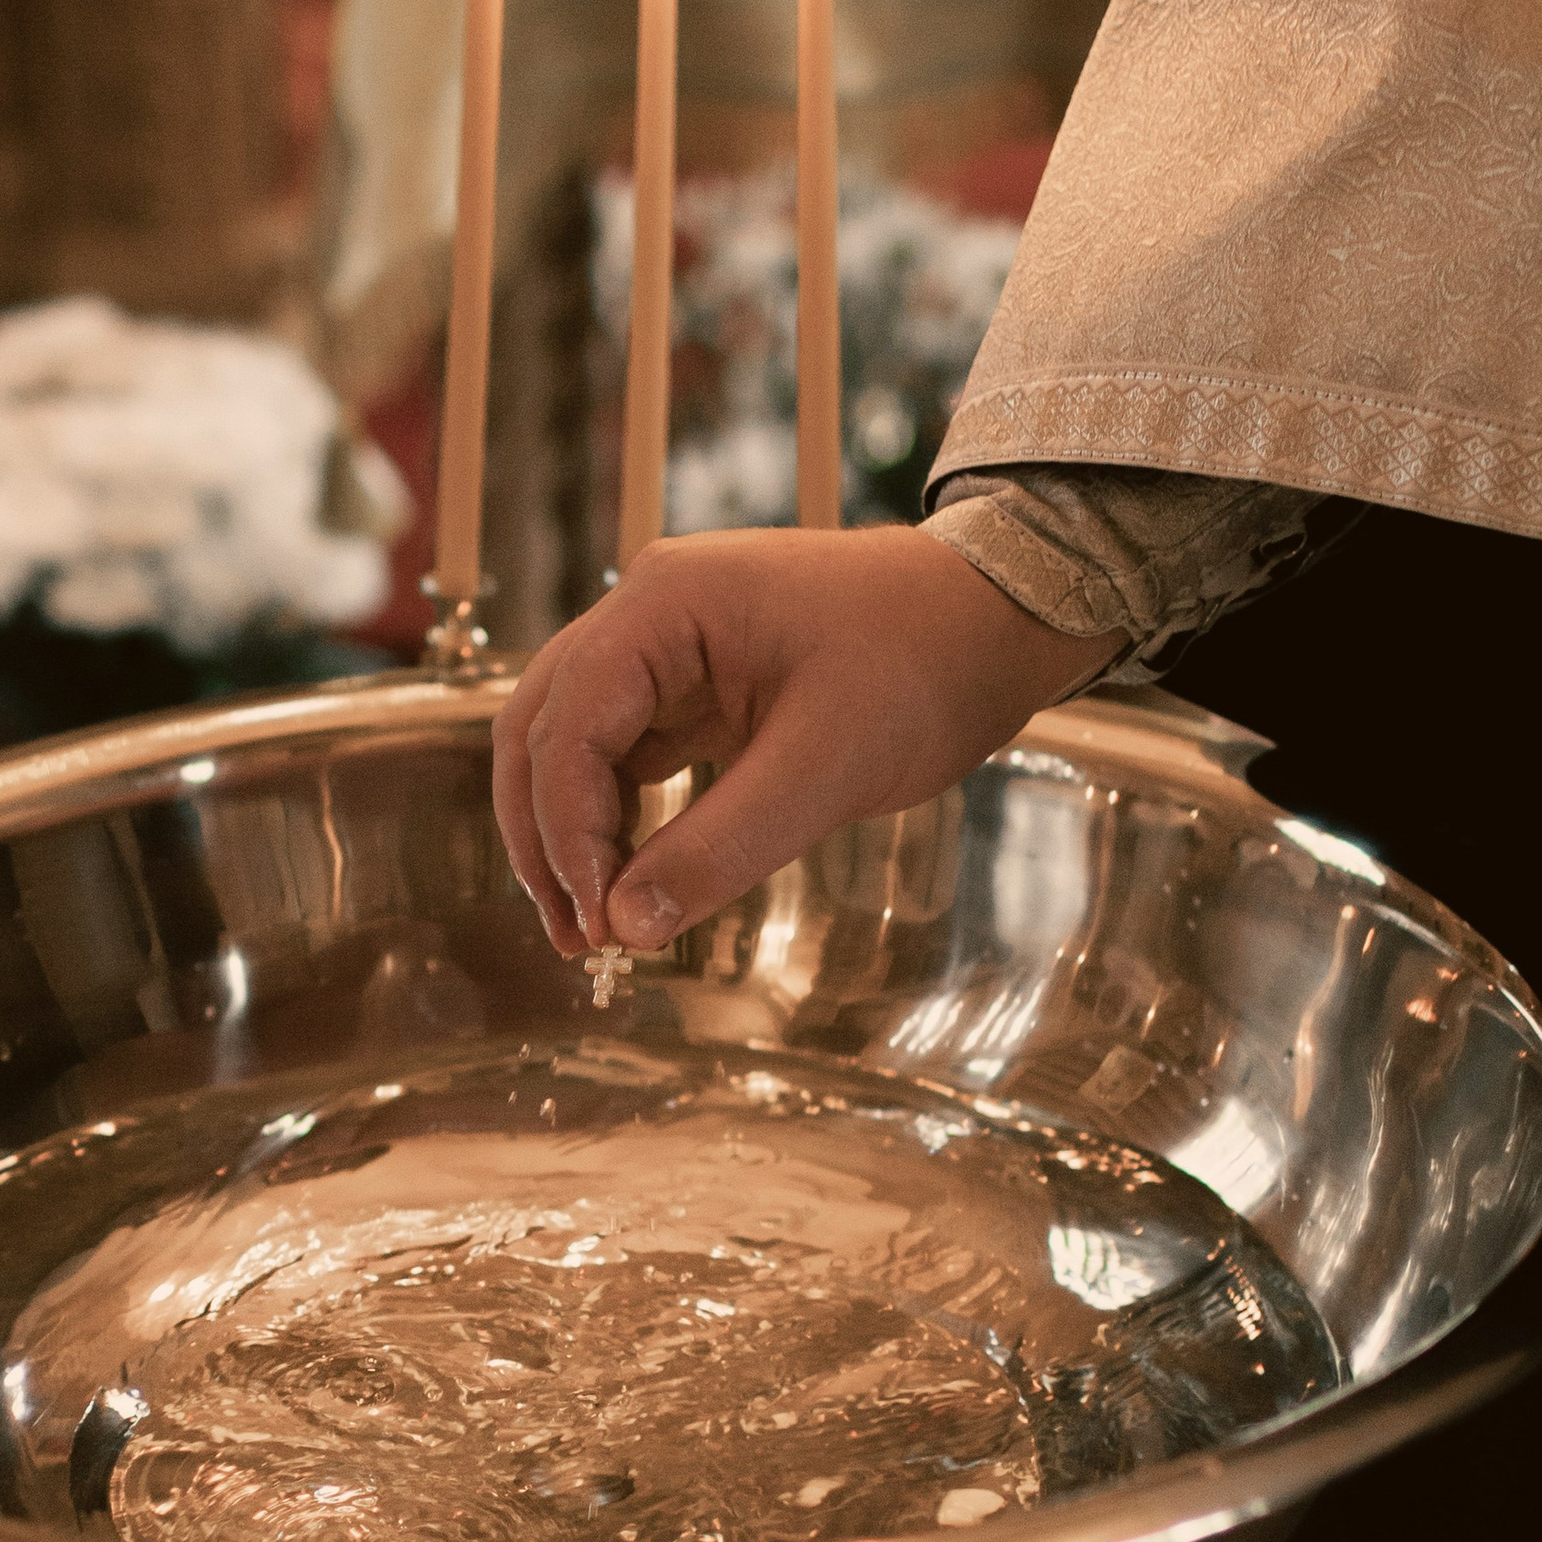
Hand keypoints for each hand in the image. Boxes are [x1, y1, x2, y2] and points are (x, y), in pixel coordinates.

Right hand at [492, 525, 1112, 958]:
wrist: (1000, 617)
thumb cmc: (925, 666)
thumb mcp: (825, 767)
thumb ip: (720, 846)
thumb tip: (628, 927)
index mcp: (664, 605)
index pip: (566, 723)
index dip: (566, 831)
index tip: (599, 920)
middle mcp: (648, 613)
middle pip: (542, 728)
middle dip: (546, 837)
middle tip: (576, 937)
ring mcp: (670, 647)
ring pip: (573, 744)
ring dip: (572, 833)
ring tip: (596, 928)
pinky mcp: (698, 686)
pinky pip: (626, 753)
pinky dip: (616, 819)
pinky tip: (632, 883)